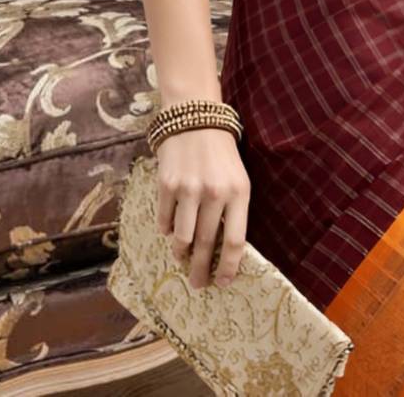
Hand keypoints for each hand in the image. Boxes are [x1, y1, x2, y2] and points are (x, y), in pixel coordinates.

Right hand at [156, 125, 250, 289]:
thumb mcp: (238, 179)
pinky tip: (169, 231)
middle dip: (201, 270)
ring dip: (181, 254)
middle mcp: (214, 193)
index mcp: (238, 192)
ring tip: (182, 259)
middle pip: (207, 244)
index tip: (223, 283)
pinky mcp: (167, 185)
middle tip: (197, 285)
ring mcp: (189, 189)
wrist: (195, 118)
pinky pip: (165, 221)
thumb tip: (224, 252)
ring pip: (182, 239)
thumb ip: (233, 211)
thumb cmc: (221, 155)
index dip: (228, 267)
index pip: (234, 241)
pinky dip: (166, 231)